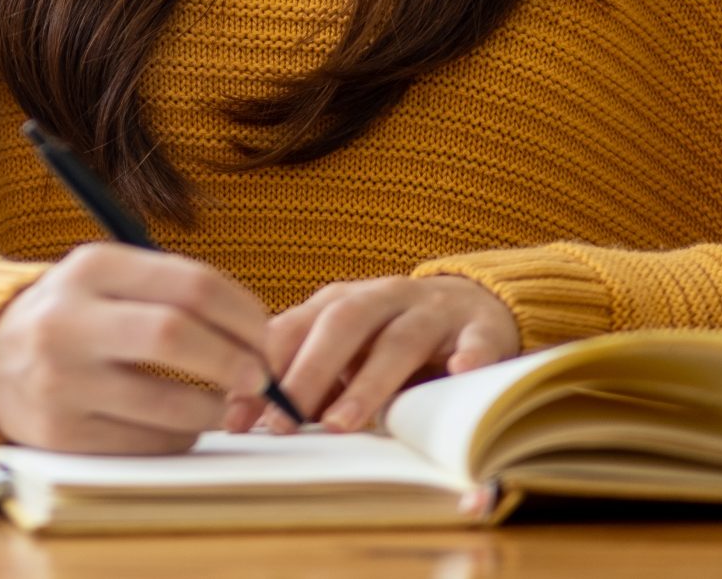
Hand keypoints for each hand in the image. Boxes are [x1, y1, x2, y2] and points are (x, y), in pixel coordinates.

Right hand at [0, 243, 276, 452]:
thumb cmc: (73, 317)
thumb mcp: (106, 278)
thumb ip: (173, 290)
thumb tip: (256, 333)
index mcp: (89, 269)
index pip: (190, 284)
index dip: (244, 314)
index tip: (263, 334)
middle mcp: (68, 321)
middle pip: (177, 336)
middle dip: (236, 361)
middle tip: (258, 376)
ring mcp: (61, 382)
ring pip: (171, 403)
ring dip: (215, 408)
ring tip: (220, 402)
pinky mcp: (63, 435)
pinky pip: (150, 444)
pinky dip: (181, 436)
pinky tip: (176, 422)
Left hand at [231, 274, 519, 433]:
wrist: (473, 305)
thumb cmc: (391, 339)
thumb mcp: (346, 352)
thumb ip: (308, 378)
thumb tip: (253, 420)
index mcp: (339, 302)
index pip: (293, 328)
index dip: (262, 370)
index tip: (239, 417)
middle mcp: (382, 297)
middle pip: (340, 325)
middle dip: (307, 374)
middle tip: (285, 422)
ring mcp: (433, 310)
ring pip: (399, 339)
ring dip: (368, 382)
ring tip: (341, 423)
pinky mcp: (481, 327)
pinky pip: (476, 341)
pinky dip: (469, 356)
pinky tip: (459, 374)